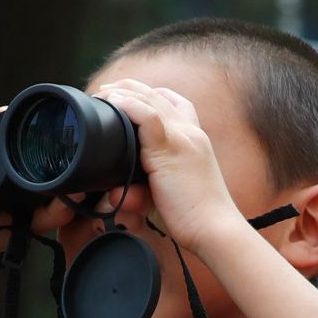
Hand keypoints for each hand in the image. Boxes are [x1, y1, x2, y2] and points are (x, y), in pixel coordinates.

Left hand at [93, 79, 241, 254]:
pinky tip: (113, 104)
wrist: (214, 228)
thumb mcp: (174, 191)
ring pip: (151, 100)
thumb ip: (152, 184)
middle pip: (160, 96)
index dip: (152, 95)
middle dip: (132, 88)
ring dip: (124, 92)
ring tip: (103, 94)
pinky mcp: (171, 149)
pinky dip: (128, 106)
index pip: (176, 103)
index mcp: (195, 139)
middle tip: (107, 90)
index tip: (130, 96)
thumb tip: (122, 193)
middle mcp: (191, 133)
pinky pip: (147, 116)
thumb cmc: (195, 217)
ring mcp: (183, 138)